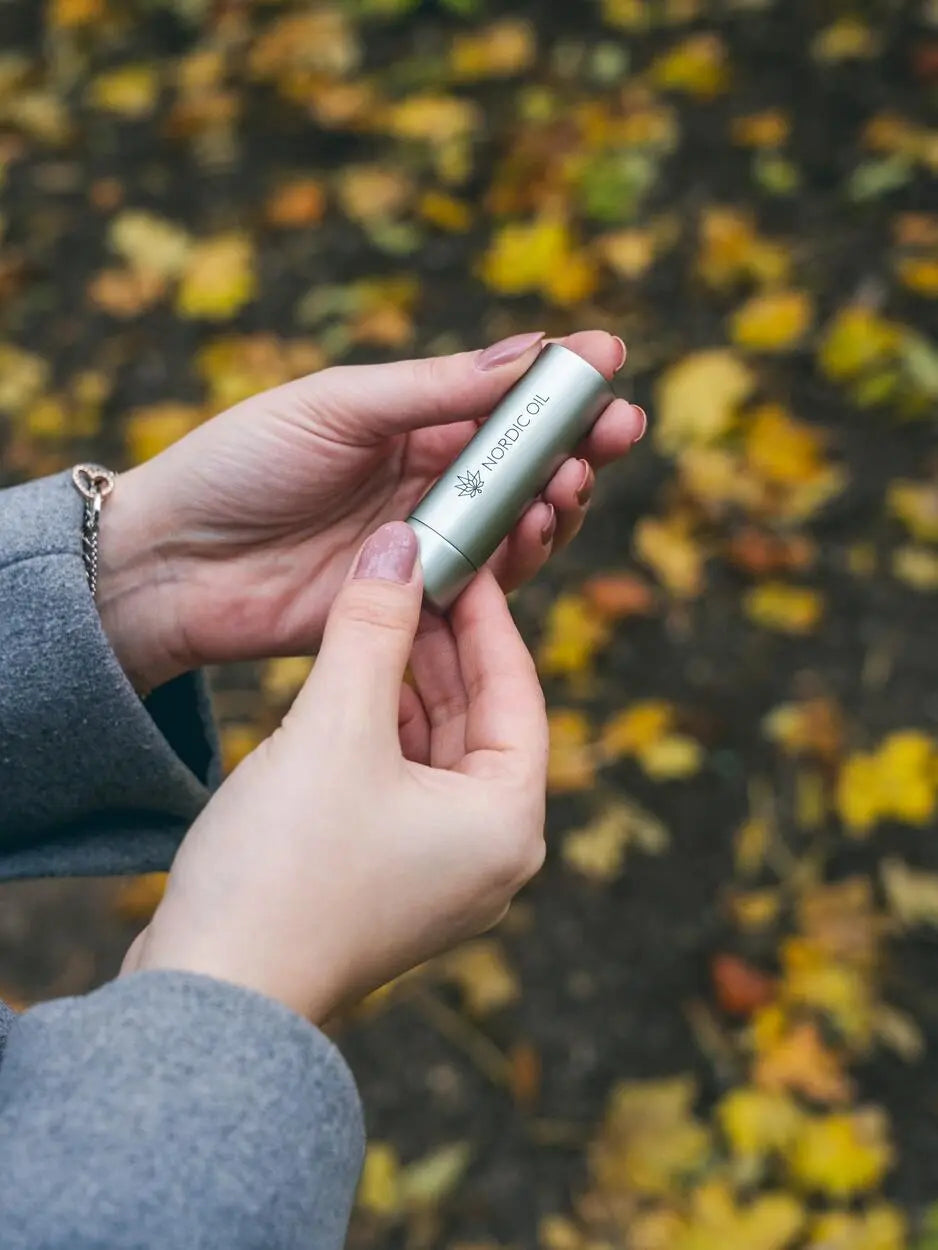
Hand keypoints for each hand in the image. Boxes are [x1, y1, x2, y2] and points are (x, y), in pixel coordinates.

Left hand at [97, 330, 643, 690]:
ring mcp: (421, 543)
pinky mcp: (413, 603)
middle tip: (622, 427)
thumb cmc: (239, 465)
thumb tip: (525, 351)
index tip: (610, 356)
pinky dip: (520, 556)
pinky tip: (536, 527)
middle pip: (522, 463)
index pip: (498, 398)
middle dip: (579, 442)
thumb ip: (430, 390)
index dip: (557, 380)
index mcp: (405, 420)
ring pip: (515, 523)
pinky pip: (484, 582)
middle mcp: (423, 480)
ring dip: (556, 498)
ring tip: (573, 478)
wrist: (171, 563)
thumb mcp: (336, 407)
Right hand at [123, 522, 547, 1022]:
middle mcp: (488, 853)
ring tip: (375, 614)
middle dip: (440, 645)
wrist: (212, 995)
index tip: (460, 554)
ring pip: (434, 748)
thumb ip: (372, 628)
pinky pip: (400, 781)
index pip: (517, 692)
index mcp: (508, 824)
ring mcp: (437, 873)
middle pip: (477, 719)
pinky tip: (347, 683)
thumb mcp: (335, 729)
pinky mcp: (386, 879)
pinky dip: (378, 729)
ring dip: (404, 683)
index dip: (487, 615)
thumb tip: (400, 545)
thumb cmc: (286, 870)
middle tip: (409, 574)